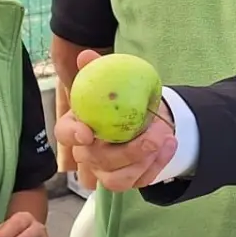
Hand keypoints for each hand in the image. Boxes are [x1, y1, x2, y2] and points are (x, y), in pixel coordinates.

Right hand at [55, 50, 178, 192]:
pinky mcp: (127, 180)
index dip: (73, 135)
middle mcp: (87, 154)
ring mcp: (106, 171)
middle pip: (97, 160)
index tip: (87, 132)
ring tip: (165, 137)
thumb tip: (86, 56)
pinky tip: (171, 144)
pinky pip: (140, 180)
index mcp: (76, 127)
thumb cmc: (120, 99)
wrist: (143, 116)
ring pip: (118, 179)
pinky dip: (158, 164)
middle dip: (127, 150)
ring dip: (144, 160)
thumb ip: (98, 69)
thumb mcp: (111, 80)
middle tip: (153, 135)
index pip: (65, 133)